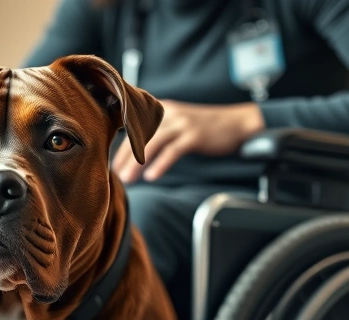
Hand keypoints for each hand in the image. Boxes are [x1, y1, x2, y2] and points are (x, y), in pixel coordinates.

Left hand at [112, 100, 264, 182]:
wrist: (237, 123)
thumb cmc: (204, 127)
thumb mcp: (177, 123)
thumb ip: (157, 131)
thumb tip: (133, 149)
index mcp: (161, 110)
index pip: (133, 128)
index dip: (120, 146)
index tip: (111, 164)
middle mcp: (169, 114)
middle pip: (139, 136)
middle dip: (124, 157)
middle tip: (114, 174)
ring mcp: (182, 124)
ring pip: (153, 144)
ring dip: (137, 163)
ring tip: (128, 180)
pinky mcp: (194, 136)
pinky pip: (173, 151)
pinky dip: (160, 164)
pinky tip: (151, 176)